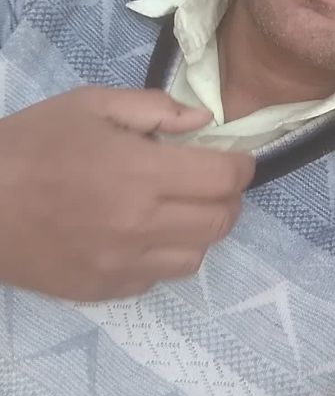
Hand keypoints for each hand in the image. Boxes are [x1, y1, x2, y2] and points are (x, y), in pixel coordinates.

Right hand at [0, 87, 254, 300]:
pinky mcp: (104, 290)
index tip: (235, 157)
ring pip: (196, 256)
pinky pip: (158, 278)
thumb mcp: (90, 104)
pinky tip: (142, 233)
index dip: (242, 165)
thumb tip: (203, 119)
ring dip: (199, 229)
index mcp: (140, 174)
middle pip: (221, 221)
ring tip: (177, 207)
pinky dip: (163, 255)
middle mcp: (140, 226)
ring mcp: (123, 265)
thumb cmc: (31, 144)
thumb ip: (154, 109)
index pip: (224, 179)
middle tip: (209, 180)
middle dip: (227, 197)